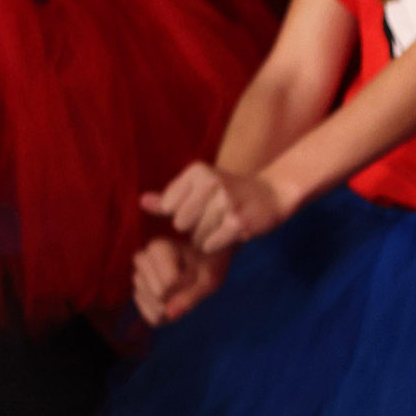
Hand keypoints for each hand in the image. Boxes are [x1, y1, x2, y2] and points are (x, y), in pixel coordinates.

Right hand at [129, 234, 227, 326]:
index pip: (170, 281)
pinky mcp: (137, 296)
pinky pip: (151, 316)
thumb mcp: (209, 278)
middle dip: (178, 296)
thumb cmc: (207, 266)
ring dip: (172, 306)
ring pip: (154, 306)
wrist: (201, 265)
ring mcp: (137, 278)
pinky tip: (173, 301)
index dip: (187, 284)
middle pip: (160, 295)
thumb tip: (169, 314)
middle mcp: (141, 260)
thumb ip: (192, 296)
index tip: (195, 273)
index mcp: (157, 247)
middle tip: (189, 284)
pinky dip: (166, 315)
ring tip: (181, 290)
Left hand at [141, 161, 292, 256]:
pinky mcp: (237, 221)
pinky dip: (217, 245)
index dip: (181, 213)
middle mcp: (211, 182)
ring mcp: (225, 202)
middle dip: (194, 227)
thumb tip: (142, 202)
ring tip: (224, 223)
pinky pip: (209, 244)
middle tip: (214, 217)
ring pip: (196, 236)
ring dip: (207, 237)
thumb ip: (169, 198)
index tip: (201, 205)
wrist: (273, 194)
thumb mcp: (198, 189)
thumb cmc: (228, 194)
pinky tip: (230, 233)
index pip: (167, 206)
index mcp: (197, 171)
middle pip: (180, 223)